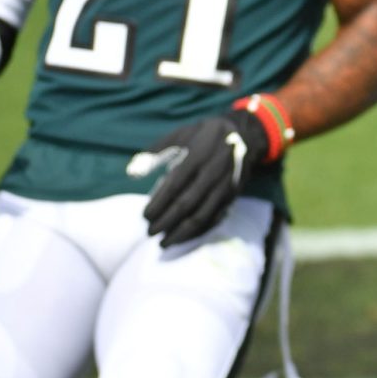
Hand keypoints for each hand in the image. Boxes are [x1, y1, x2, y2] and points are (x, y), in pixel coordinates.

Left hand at [134, 110, 272, 247]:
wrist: (244, 135)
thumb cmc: (202, 136)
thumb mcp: (178, 135)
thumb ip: (154, 153)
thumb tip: (132, 174)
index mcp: (196, 157)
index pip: (173, 187)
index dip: (158, 204)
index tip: (144, 217)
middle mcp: (212, 174)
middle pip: (186, 205)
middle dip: (166, 222)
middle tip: (149, 233)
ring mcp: (225, 186)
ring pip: (202, 216)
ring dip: (182, 232)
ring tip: (165, 242)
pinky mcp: (233, 196)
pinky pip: (215, 218)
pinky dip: (199, 231)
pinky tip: (185, 236)